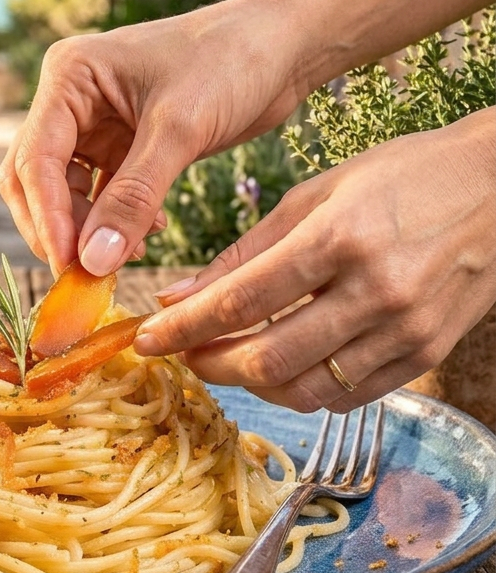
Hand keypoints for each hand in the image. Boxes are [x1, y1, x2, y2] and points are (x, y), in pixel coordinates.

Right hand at [0, 0, 307, 275]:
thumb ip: (133, 197)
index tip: (69, 266)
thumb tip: (93, 261)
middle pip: (35, 179)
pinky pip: (101, 196)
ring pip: (64, 193)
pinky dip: (116, 221)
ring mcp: (94, 124)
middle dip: (57, 228)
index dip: (47, 217)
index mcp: (70, 75)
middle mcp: (71, 98)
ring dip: (88, 230)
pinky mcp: (122, 146)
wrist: (283, 44)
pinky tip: (151, 232)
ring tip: (127, 256)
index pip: (36, 158)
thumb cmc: (232, 61)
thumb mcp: (180, 130)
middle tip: (85, 276)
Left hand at [134, 108, 495, 410]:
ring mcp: (406, 330)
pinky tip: (279, 367)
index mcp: (338, 238)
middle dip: (209, 365)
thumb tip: (179, 296)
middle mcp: (375, 291)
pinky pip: (347, 396)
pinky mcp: (426, 355)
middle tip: (182, 354)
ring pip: (305, 390)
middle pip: (267, 358)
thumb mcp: (315, 195)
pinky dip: (301, 389)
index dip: (183, 328)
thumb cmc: (401, 176)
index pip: (240, 301)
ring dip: (251, 384)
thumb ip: (244, 252)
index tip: (145, 339)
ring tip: (226, 360)